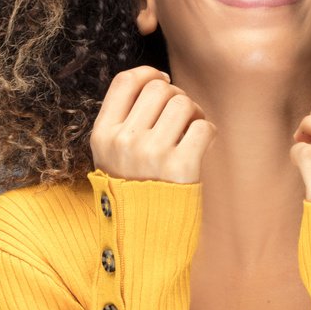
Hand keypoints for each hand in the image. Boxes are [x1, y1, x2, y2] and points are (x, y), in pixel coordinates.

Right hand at [90, 66, 215, 183]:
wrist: (144, 236)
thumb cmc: (133, 188)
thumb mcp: (111, 155)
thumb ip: (124, 119)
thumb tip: (158, 77)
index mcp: (102, 134)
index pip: (126, 81)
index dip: (149, 73)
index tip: (162, 81)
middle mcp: (124, 141)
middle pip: (159, 88)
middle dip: (176, 96)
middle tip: (180, 117)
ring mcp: (152, 153)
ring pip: (183, 103)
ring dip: (194, 113)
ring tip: (191, 131)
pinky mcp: (181, 166)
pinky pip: (203, 127)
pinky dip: (208, 133)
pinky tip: (201, 147)